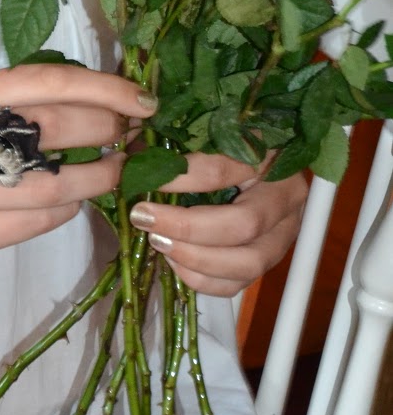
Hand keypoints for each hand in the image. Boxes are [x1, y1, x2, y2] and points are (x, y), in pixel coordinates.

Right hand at [0, 63, 155, 272]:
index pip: (46, 82)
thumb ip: (23, 101)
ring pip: (56, 184)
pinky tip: (77, 200)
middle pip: (55, 128)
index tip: (142, 100)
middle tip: (133, 133)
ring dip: (101, 177)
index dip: (102, 89)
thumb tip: (106, 97)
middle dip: (108, 129)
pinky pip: (43, 220)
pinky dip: (71, 209)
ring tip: (119, 170)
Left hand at [129, 152, 308, 296]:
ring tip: (159, 243)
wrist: (268, 159)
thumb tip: (129, 156)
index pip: (222, 169)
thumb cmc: (228, 138)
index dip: (180, 179)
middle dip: (187, 228)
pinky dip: (205, 280)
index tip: (144, 181)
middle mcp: (285, 195)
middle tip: (145, 219)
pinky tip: (176, 263)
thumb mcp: (210, 131)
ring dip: (196, 259)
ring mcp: (285, 232)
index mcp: (268, 153)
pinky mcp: (273, 257)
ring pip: (248, 262)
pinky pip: (242, 283)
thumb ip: (176, 140)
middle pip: (243, 224)